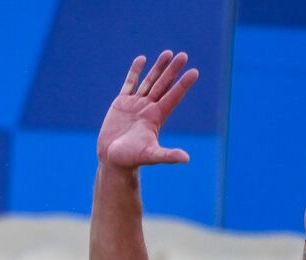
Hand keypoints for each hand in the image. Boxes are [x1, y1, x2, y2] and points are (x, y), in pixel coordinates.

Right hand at [97, 51, 198, 168]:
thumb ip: (167, 156)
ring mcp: (135, 105)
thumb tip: (186, 159)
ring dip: (158, 68)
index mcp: (156, 117)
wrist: (112, 160)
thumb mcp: (150, 156)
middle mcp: (148, 108)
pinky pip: (129, 84)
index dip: (183, 85)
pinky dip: (135, 72)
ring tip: (168, 53)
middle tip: (184, 55)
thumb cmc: (131, 159)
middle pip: (163, 85)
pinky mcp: (121, 104)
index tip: (194, 72)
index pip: (173, 97)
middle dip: (172, 70)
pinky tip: (142, 59)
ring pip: (149, 82)